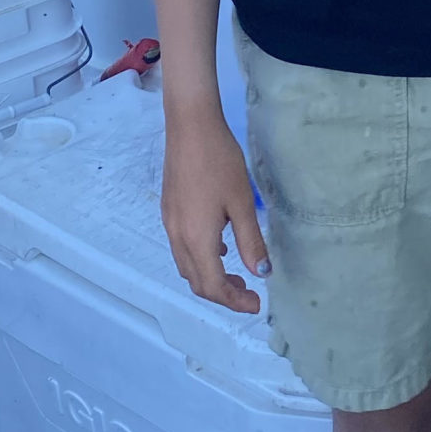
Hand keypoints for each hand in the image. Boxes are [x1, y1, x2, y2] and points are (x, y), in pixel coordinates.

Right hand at [161, 116, 268, 312]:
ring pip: (187, 266)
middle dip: (222, 293)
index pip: (212, 285)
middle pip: (197, 281)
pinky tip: (221, 245)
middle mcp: (178, 237)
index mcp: (197, 239)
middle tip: (249, 292)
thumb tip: (261, 273)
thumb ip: (250, 241)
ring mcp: (170, 223)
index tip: (256, 304)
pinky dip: (201, 258)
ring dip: (210, 277)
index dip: (234, 300)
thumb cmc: (220, 162)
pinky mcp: (169, 211)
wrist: (190, 127)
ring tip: (237, 273)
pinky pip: (182, 248)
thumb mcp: (242, 203)